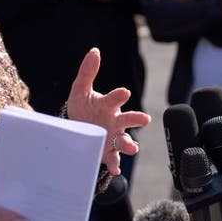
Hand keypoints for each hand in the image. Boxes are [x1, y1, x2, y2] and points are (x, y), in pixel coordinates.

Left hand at [66, 48, 150, 174]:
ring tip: (132, 148)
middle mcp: (115, 121)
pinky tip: (115, 170)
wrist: (76, 131)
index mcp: (109, 105)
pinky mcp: (107, 152)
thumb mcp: (80, 90)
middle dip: (136, 119)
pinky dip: (116, 164)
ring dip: (130, 144)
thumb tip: (94, 51)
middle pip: (128, 119)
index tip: (124, 92)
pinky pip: (113, 159)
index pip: (115, 98)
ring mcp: (112, 137)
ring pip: (125, 140)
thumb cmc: (83, 108)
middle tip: (145, 119)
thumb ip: (88, 72)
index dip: (120, 95)